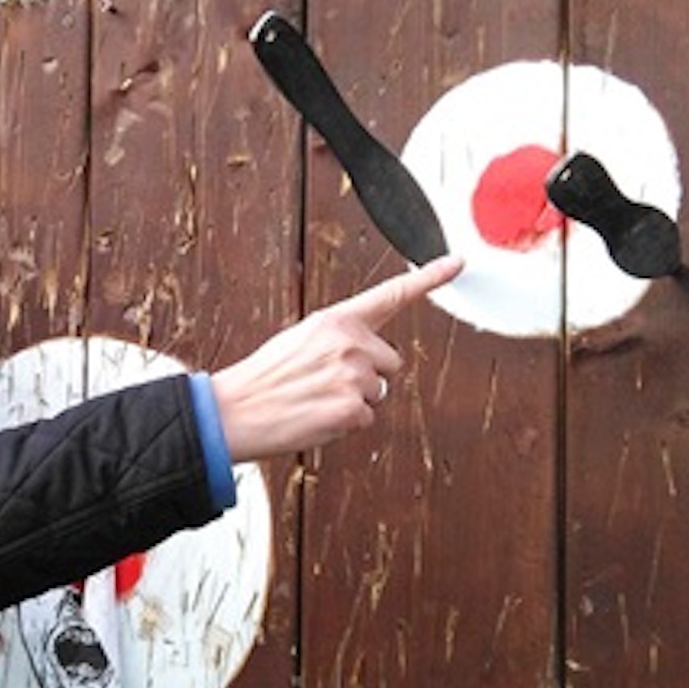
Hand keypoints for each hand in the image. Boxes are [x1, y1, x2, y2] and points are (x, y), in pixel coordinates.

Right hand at [211, 254, 463, 461]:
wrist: (232, 411)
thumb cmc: (261, 379)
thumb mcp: (299, 340)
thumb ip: (338, 339)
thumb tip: (364, 356)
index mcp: (336, 320)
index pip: (391, 295)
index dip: (429, 278)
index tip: (456, 262)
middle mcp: (350, 344)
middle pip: (390, 363)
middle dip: (368, 376)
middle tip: (326, 383)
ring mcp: (353, 377)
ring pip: (377, 395)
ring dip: (353, 402)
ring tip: (315, 400)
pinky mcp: (351, 410)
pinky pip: (365, 420)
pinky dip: (344, 425)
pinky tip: (316, 416)